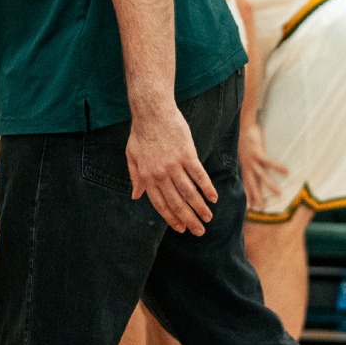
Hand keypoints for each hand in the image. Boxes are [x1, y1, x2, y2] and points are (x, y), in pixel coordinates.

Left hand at [127, 104, 217, 235]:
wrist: (152, 112)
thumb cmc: (141, 133)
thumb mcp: (131, 156)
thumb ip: (135, 177)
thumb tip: (135, 196)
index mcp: (146, 176)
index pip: (160, 204)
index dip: (171, 218)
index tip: (180, 228)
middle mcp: (160, 174)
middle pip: (176, 202)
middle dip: (188, 220)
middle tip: (199, 232)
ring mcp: (174, 165)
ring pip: (189, 193)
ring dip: (200, 208)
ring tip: (208, 219)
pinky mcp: (187, 155)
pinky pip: (199, 176)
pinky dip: (207, 188)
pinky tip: (213, 198)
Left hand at [238, 122, 288, 209]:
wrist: (245, 125)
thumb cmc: (249, 139)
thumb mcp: (249, 153)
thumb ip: (256, 163)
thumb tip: (262, 169)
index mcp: (245, 167)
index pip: (247, 184)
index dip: (248, 196)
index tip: (250, 209)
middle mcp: (247, 165)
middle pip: (252, 184)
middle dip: (256, 197)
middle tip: (261, 210)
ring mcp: (251, 159)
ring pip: (261, 176)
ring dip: (270, 186)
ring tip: (280, 194)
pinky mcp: (257, 151)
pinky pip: (268, 161)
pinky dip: (277, 167)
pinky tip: (287, 172)